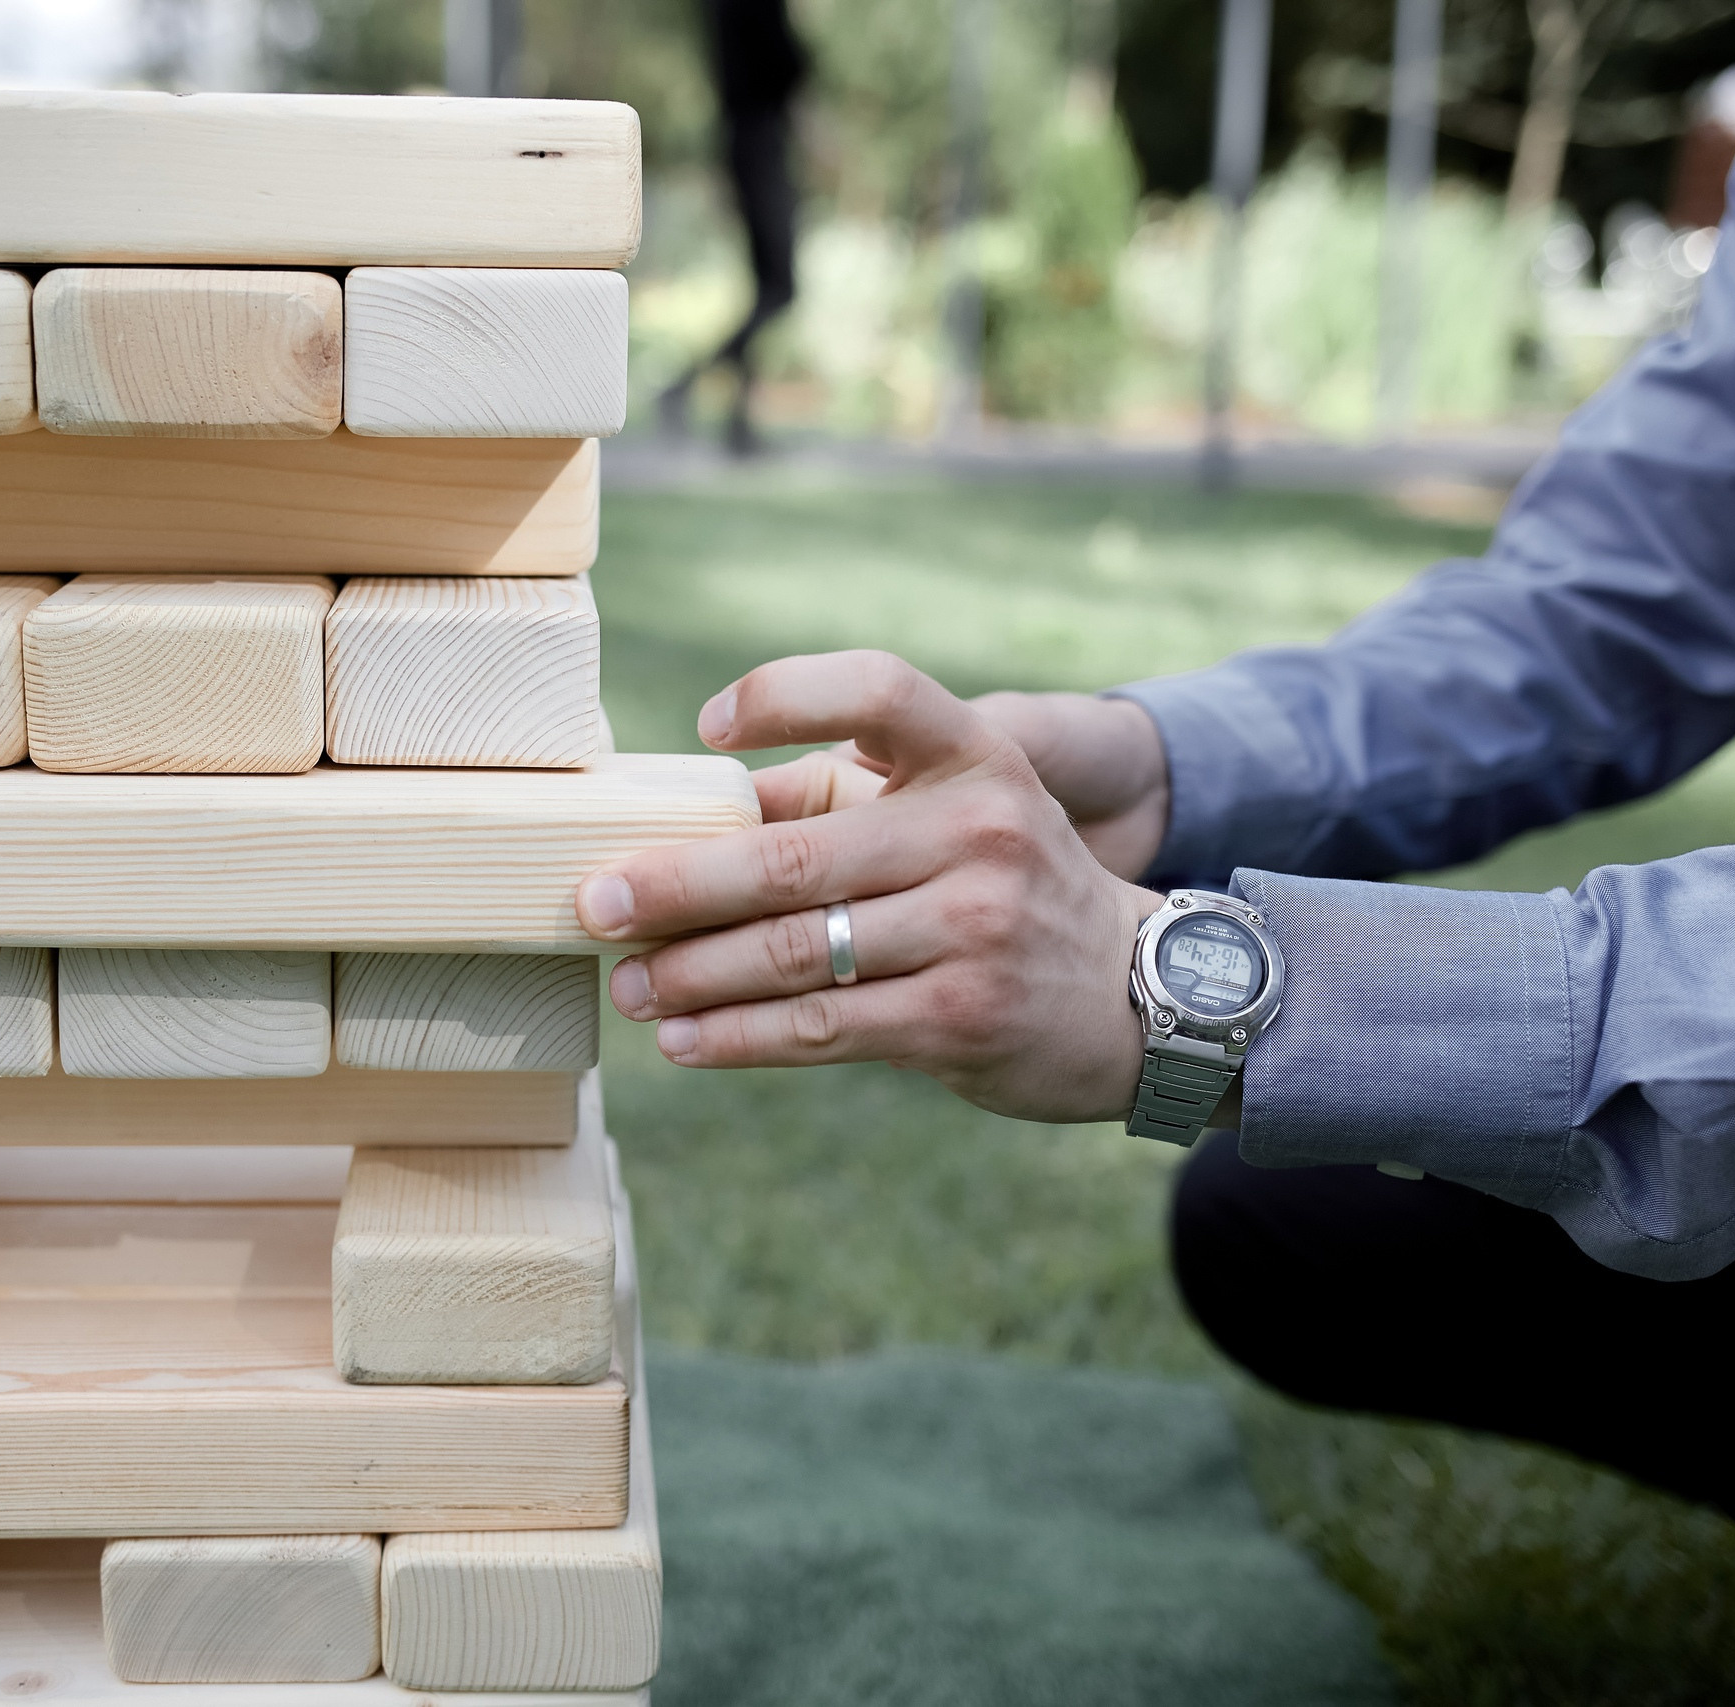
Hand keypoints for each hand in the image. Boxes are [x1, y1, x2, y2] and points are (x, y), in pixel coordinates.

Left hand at [574, 651, 1164, 1122]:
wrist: (1141, 996)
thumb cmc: (1006, 888)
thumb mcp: (956, 815)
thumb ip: (841, 801)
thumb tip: (689, 817)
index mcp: (974, 756)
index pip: (880, 689)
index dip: (787, 694)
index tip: (708, 731)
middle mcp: (978, 832)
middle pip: (791, 857)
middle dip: (675, 886)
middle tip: (593, 902)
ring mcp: (973, 928)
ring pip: (793, 954)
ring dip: (690, 976)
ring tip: (627, 986)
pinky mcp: (960, 1017)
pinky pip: (820, 1029)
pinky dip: (736, 1038)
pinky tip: (682, 1042)